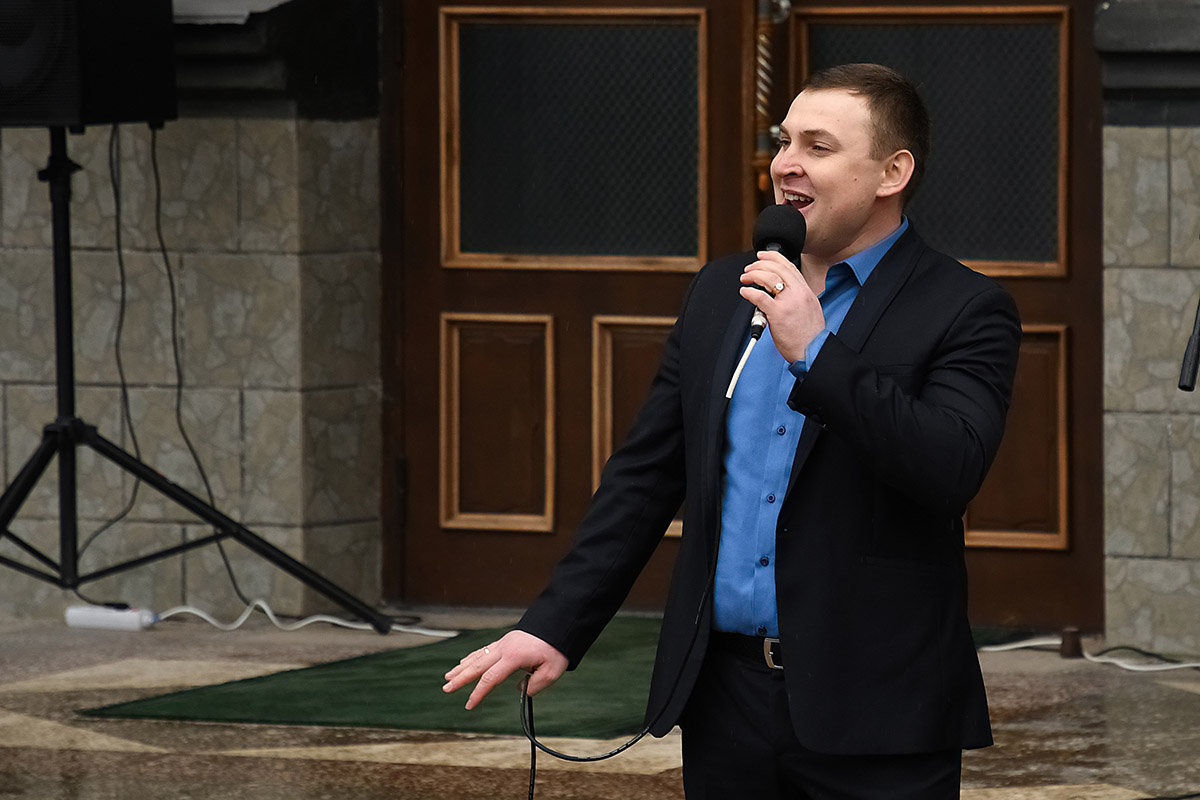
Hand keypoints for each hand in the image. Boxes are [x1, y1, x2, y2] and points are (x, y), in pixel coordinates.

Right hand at [443, 629, 567, 709]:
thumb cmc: (556, 649)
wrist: (559, 625)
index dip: (478, 693)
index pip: (490, 678)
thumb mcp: (551, 672)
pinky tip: (465, 661)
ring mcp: (503, 643)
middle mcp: (504, 649)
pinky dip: (472, 657)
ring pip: (477, 656)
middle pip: (477, 665)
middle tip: (446, 688)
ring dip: (462, 667)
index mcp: (513, 657)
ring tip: (448, 676)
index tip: (469, 705)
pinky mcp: (506, 641)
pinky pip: (484, 650)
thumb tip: (521, 689)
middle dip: (460, 678)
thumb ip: (534, 685)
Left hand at [740, 250, 826, 363]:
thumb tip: (783, 293)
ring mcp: (788, 303)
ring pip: (768, 278)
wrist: (813, 351)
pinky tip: (744, 291)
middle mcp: (799, 293)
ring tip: (745, 278)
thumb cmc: (810, 336)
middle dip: (760, 264)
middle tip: (749, 268)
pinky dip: (749, 292)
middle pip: (777, 269)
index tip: (763, 256)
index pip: (789, 267)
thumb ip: (799, 298)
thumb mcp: (811, 309)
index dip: (774, 258)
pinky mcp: (778, 314)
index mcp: (806, 291)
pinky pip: (760, 297)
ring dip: (753, 275)